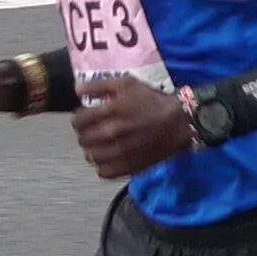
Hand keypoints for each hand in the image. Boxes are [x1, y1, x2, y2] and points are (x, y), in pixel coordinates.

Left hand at [72, 73, 196, 178]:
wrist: (179, 122)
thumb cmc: (153, 101)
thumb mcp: (127, 83)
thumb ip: (99, 85)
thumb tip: (77, 89)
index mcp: (111, 111)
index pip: (79, 120)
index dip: (78, 118)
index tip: (84, 117)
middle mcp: (113, 133)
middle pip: (83, 139)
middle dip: (84, 133)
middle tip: (92, 129)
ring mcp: (120, 152)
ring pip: (91, 156)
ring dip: (92, 149)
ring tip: (99, 144)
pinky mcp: (129, 166)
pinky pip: (103, 172)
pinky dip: (102, 166)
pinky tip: (108, 157)